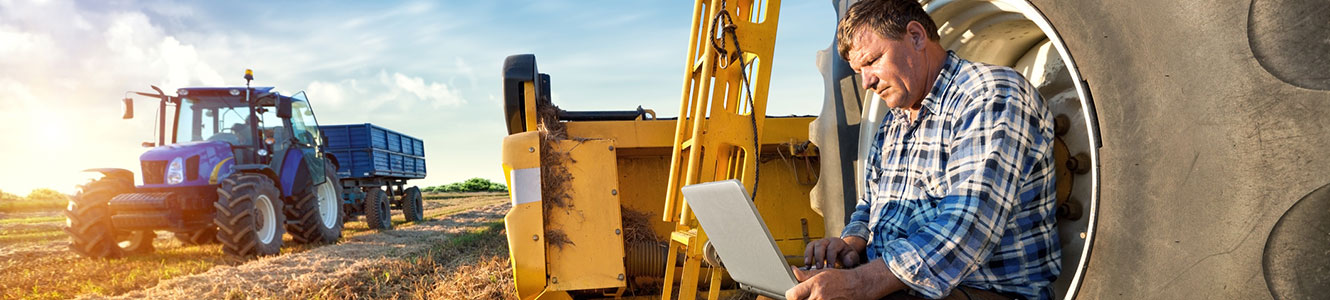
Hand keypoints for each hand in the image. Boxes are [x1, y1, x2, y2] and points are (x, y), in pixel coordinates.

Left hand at [786, 259, 901, 299]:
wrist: (856, 286)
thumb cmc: (839, 278)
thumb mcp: (821, 272)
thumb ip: (805, 274)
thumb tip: (794, 270)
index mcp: (814, 285)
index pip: (793, 295)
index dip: (790, 294)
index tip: (792, 293)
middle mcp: (818, 297)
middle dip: (798, 299)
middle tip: (800, 296)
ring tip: (810, 297)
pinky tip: (816, 299)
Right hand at [803, 237, 864, 268]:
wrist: (843, 253)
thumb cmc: (847, 256)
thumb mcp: (853, 257)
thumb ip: (851, 259)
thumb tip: (847, 261)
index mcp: (837, 242)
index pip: (832, 248)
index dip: (831, 258)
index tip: (830, 268)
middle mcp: (827, 241)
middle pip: (820, 245)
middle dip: (819, 257)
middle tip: (819, 268)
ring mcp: (819, 243)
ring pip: (812, 246)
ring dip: (809, 256)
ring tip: (808, 265)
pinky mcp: (814, 247)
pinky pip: (808, 249)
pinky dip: (806, 256)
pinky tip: (806, 266)